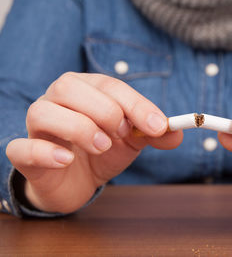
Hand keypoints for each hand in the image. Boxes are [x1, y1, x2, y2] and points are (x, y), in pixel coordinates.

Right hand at [6, 72, 182, 213]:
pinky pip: (22, 147)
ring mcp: (38, 127)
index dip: (135, 104)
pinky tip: (66, 159)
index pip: (109, 85)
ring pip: (43, 112)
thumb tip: (176, 132)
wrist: (76, 180)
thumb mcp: (133, 141)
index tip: (157, 126)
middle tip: (123, 135)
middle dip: (104, 110)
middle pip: (70, 87)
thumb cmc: (102, 152)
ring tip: (102, 146)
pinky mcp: (25, 154)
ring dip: (79, 128)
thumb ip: (154, 134)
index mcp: (86, 90)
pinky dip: (45, 152)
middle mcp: (57, 101)